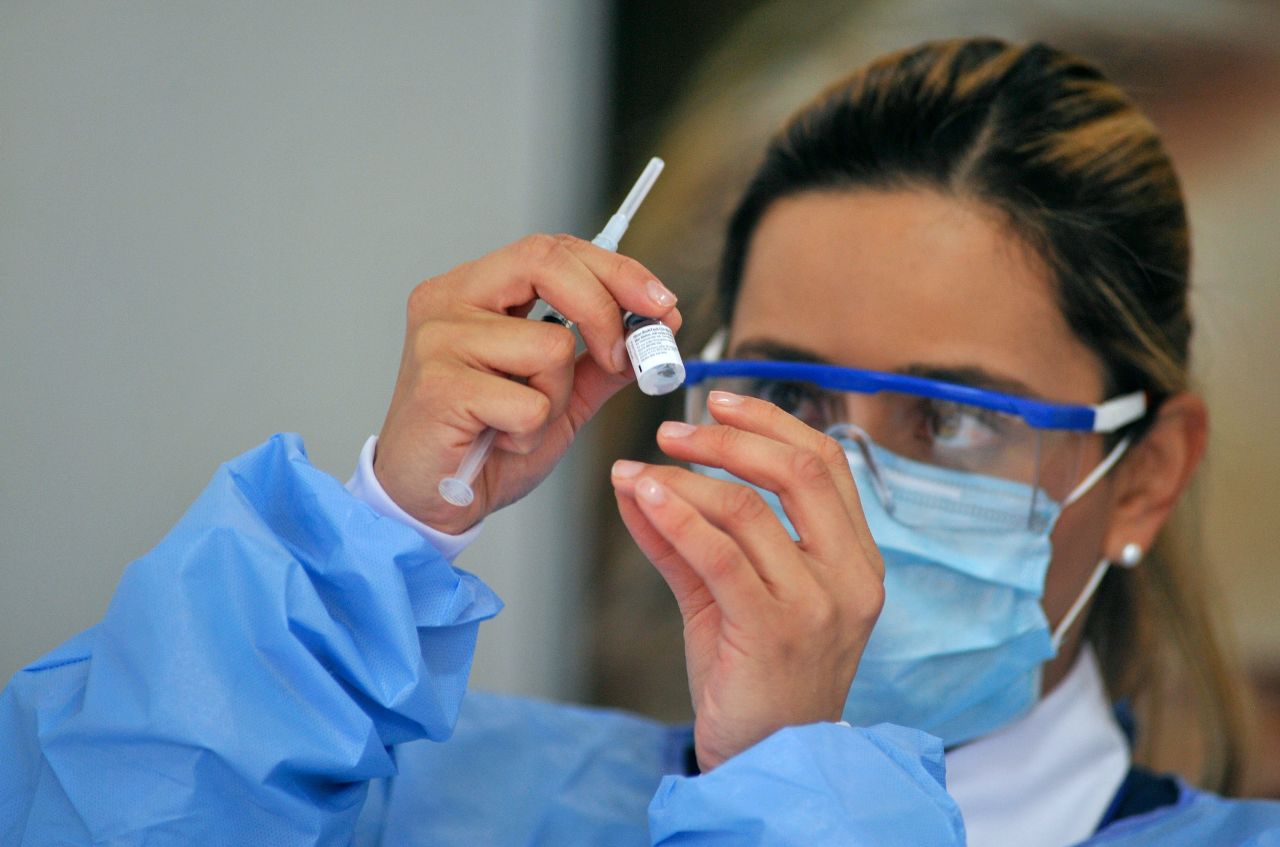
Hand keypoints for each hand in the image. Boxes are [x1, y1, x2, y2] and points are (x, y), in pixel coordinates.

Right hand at [376, 234, 680, 533]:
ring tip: (522, 424)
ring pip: (549, 346)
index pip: (552, 249)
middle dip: (605, 310)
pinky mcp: (440, 386)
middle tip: (625, 359)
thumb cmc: (487, 446)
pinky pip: (529, 402)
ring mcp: (439, 340)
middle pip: (546, 264)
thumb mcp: (560, 395)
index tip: (662, 303)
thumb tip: (660, 324)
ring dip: (558, 398)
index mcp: (474, 289)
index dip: (615, 269)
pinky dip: (532, 433)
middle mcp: (449, 300)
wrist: (430, 502)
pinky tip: (501, 442)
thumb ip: (602, 359)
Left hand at [610, 391, 883, 770]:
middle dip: (729, 438)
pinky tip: (643, 497)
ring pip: (747, 509)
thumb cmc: (757, 680)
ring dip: (684, 478)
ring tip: (640, 471)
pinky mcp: (773, 630)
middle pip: (799, 470)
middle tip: (673, 432)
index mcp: (856, 560)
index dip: (772, 423)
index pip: (826, 463)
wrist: (771, 764)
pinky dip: (676, 515)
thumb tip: (641, 479)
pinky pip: (719, 554)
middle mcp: (848, 577)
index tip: (721, 402)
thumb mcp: (728, 597)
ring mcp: (817, 605)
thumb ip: (689, 539)